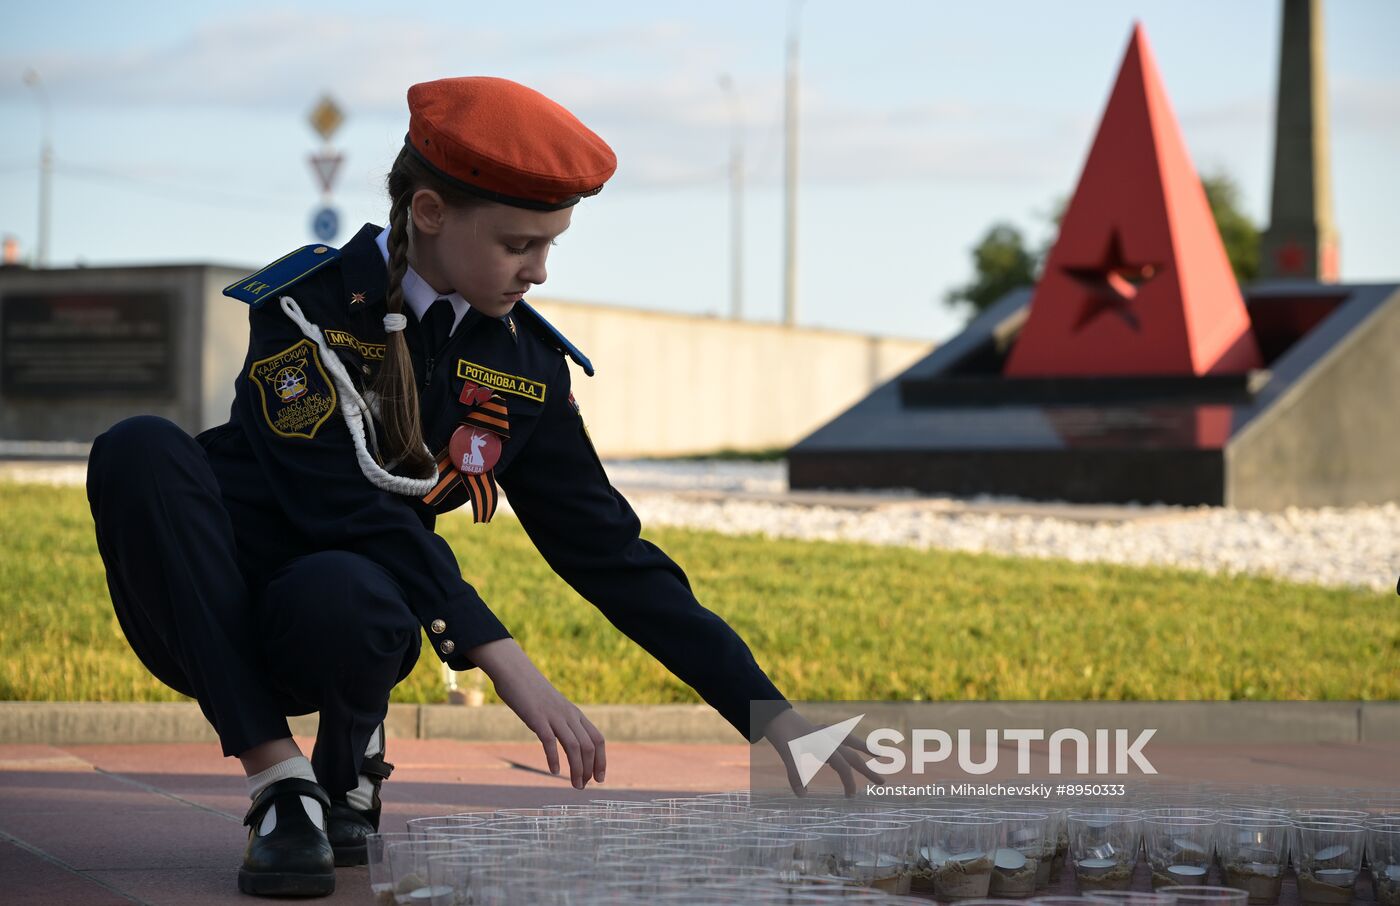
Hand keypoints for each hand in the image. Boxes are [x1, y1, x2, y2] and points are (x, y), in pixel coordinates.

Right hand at [467, 638, 605, 789]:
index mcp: (575, 713)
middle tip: (583, 786)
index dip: (601, 760)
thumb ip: (561, 722)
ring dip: (577, 769)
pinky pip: (550, 740)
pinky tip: (553, 771)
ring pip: (574, 746)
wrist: (515, 671)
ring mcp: (554, 716)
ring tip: (575, 785)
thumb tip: (565, 742)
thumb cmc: (532, 692)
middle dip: (589, 769)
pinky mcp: (537, 718)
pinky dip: (554, 758)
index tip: (599, 778)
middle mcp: (569, 715)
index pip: (598, 739)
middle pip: (589, 746)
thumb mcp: (553, 708)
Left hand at [761, 707, 886, 796]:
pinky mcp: (820, 731)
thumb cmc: (783, 736)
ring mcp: (827, 732)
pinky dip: (849, 745)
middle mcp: (830, 738)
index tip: (851, 796)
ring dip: (865, 748)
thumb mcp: (788, 755)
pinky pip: (841, 738)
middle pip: (853, 755)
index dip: (849, 782)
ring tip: (879, 754)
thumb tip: (803, 796)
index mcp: (825, 745)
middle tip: (883, 782)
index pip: (843, 766)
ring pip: (851, 741)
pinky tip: (843, 757)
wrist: (776, 716)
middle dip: (868, 769)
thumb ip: (796, 775)